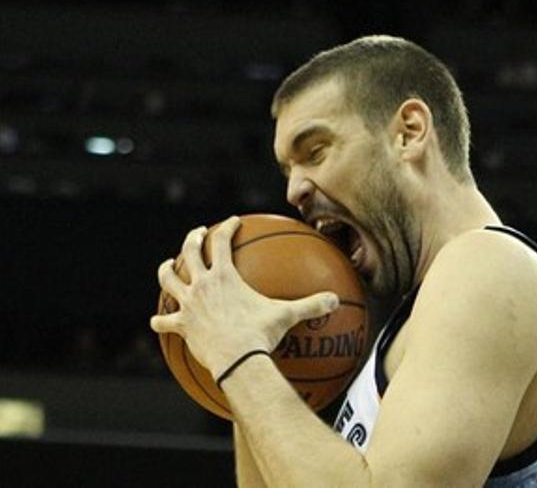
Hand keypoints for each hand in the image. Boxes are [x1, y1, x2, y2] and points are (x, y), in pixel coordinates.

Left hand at [150, 216, 338, 376]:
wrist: (236, 359)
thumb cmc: (260, 333)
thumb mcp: (287, 315)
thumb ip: (311, 304)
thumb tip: (336, 299)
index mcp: (225, 276)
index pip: (222, 241)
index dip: (227, 228)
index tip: (232, 222)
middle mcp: (202, 284)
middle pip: (190, 251)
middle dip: (193, 238)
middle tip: (198, 234)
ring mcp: (188, 304)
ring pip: (168, 279)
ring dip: (166, 270)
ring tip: (168, 265)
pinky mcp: (180, 325)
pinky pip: (164, 321)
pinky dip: (160, 320)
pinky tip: (156, 321)